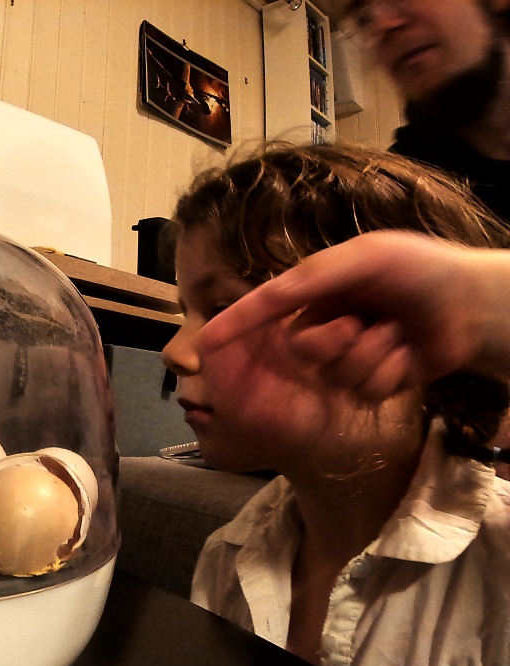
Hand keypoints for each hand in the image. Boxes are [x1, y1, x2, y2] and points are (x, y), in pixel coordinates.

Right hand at [196, 231, 509, 401]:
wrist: (477, 305)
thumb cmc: (423, 270)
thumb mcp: (364, 258)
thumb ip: (312, 277)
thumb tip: (269, 296)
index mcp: (319, 292)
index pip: (266, 310)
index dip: (235, 326)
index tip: (205, 344)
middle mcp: (330, 323)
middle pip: (300, 352)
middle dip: (329, 343)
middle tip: (362, 324)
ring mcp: (353, 355)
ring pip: (334, 376)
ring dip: (370, 357)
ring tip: (397, 335)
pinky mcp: (377, 382)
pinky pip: (364, 391)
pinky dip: (390, 373)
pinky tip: (410, 355)